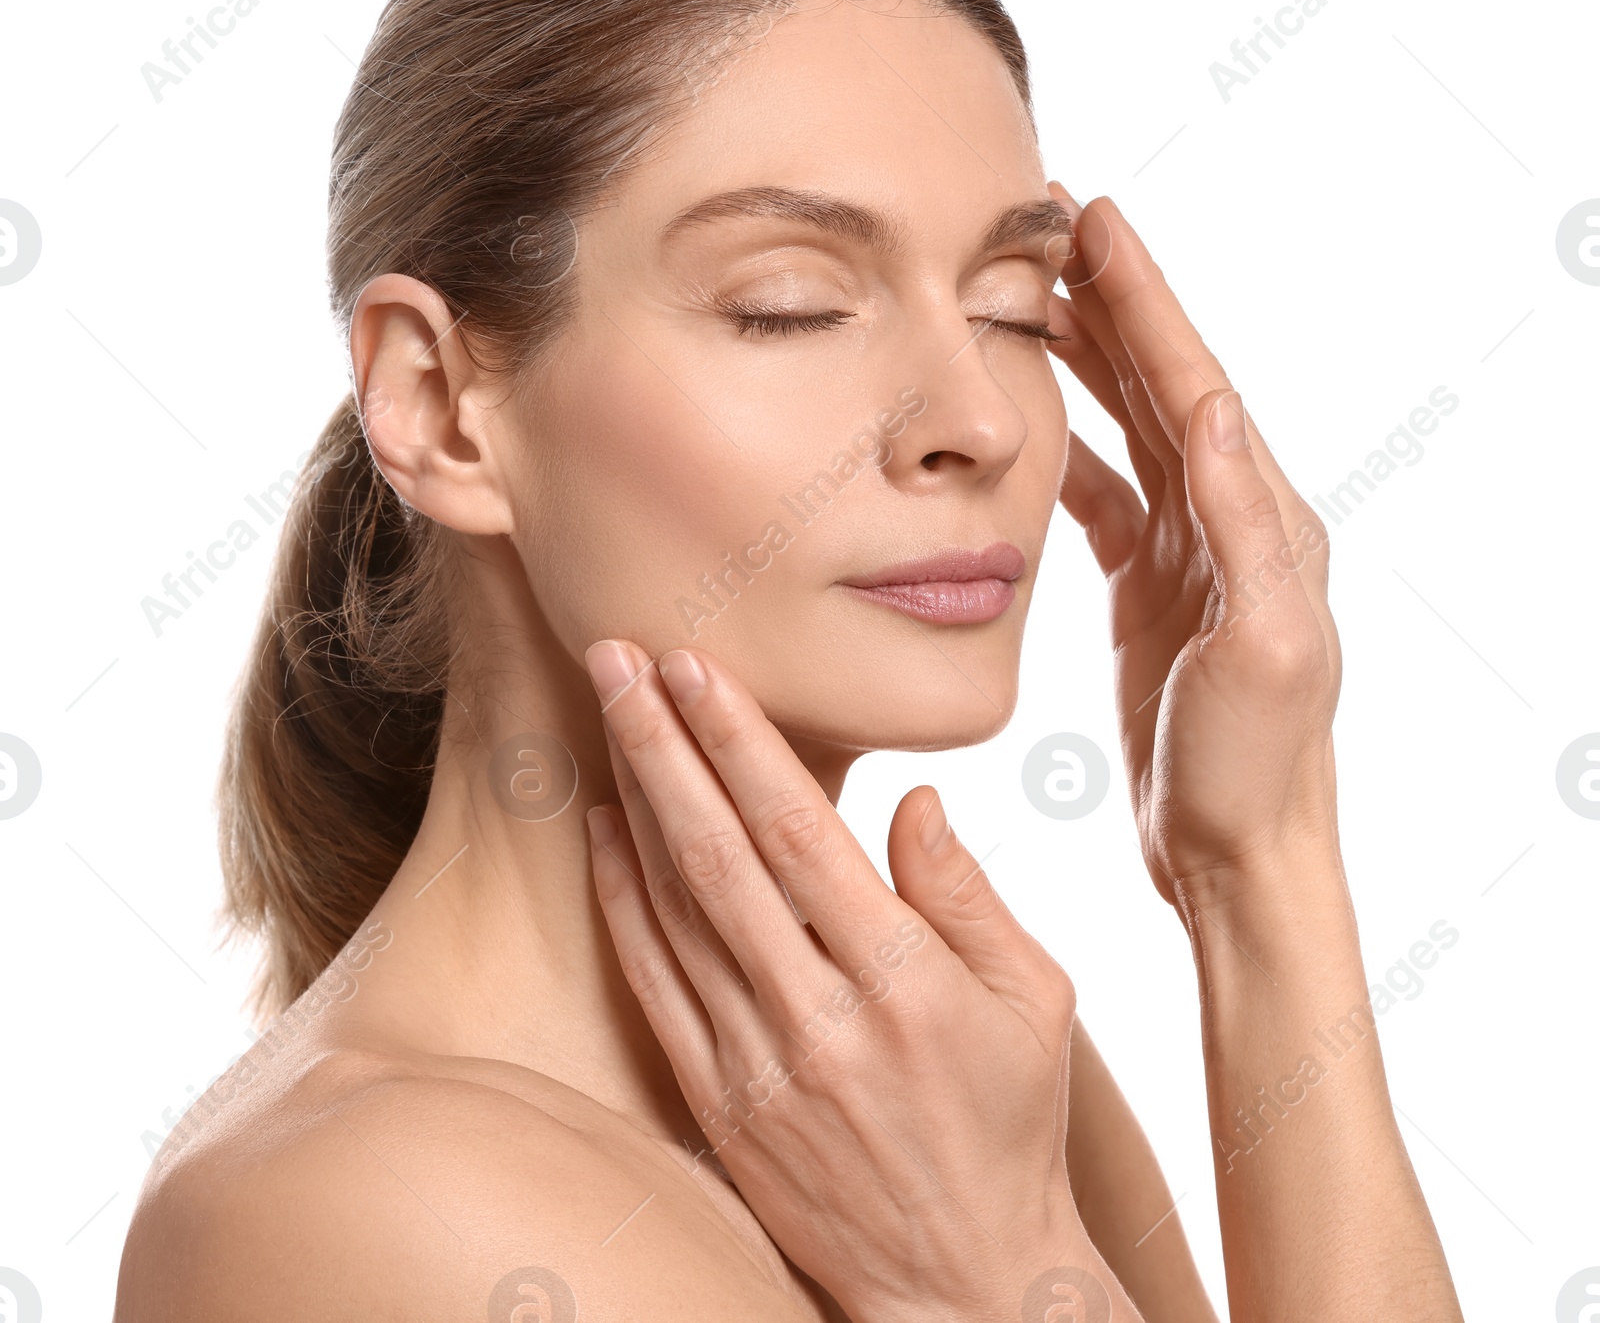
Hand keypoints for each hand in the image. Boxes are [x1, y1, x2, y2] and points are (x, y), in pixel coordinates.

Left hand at [581, 639, 1133, 1322]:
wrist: (957, 1284)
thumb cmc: (1010, 1123)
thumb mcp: (1036, 1001)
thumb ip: (966, 894)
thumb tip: (911, 799)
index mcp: (903, 979)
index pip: (799, 831)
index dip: (739, 739)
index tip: (695, 665)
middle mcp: (816, 1016)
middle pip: (717, 853)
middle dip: (662, 742)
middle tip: (617, 656)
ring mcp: (755, 1063)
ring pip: (675, 907)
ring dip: (634, 800)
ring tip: (607, 714)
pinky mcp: (718, 1101)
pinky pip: (653, 983)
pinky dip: (622, 901)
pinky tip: (603, 832)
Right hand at [1045, 187, 1342, 907]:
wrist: (1239, 851)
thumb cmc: (1256, 765)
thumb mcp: (1268, 648)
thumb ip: (1246, 530)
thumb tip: (1218, 409)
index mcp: (1263, 518)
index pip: (1193, 383)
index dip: (1145, 298)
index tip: (1096, 220)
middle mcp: (1231, 517)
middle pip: (1160, 382)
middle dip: (1110, 300)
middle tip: (1053, 225)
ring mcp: (1188, 548)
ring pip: (1129, 425)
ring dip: (1086, 356)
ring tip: (1035, 297)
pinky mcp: (1150, 583)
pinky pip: (1104, 489)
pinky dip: (1068, 443)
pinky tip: (1032, 420)